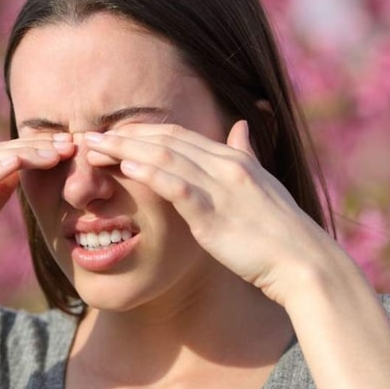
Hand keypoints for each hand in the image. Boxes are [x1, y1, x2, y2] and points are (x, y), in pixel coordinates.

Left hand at [80, 121, 342, 304]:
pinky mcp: (214, 213)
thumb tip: (241, 124)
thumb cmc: (280, 232)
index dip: (141, 132)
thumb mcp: (263, 185)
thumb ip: (246, 154)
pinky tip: (125, 167)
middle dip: (123, 135)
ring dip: (125, 149)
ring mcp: (221, 187)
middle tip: (86, 136)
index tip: (109, 133)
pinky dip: (151, 173)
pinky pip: (178, 186)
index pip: (178, 135)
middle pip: (165, 140)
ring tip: (92, 148)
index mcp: (233, 159)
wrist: (303, 263)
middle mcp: (225, 165)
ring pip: (165, 156)